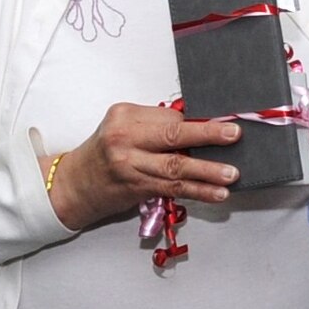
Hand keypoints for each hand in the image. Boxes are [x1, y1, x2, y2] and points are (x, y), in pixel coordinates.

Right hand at [41, 103, 241, 228]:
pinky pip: (173, 188)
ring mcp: (130, 164)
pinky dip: (198, 191)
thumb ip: (153, 125)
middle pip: (173, 135)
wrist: (74, 184)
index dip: (199, 121)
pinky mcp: (136, 187)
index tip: (224, 122)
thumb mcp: (122, 127)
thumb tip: (199, 126)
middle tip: (233, 135)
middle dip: (207, 135)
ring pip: (176, 166)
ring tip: (231, 174)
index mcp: (124, 115)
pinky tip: (216, 193)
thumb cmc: (104, 152)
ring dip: (207, 171)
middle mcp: (125, 138)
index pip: (169, 116)